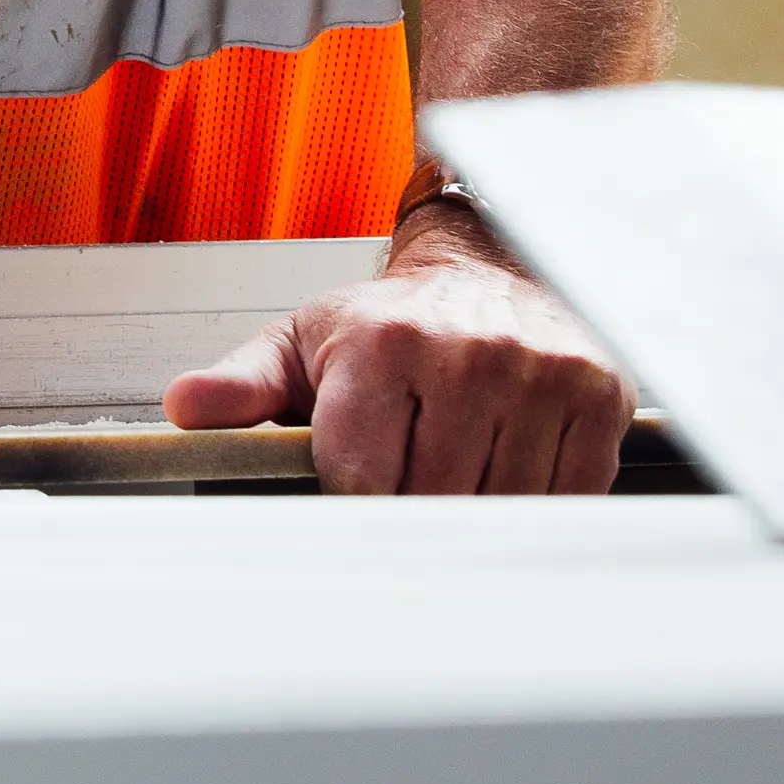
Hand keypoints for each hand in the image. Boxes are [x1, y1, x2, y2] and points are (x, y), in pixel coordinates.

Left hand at [161, 205, 629, 492]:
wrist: (493, 265)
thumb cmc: (392, 319)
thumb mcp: (305, 340)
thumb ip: (243, 383)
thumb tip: (184, 407)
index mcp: (383, 344)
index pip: (363, 482)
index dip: (353, 509)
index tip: (349, 506)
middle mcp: (467, 356)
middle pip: (433, 503)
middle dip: (412, 517)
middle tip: (404, 495)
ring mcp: (539, 378)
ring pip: (503, 511)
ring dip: (476, 519)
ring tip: (454, 481)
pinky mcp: (598, 400)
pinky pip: (569, 498)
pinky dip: (536, 509)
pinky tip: (508, 476)